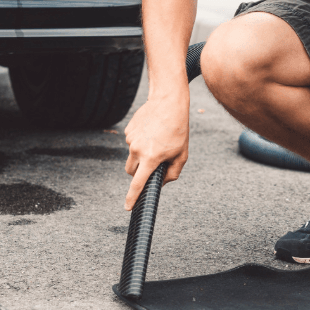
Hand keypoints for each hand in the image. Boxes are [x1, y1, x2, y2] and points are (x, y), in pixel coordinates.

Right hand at [123, 91, 189, 209]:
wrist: (168, 102)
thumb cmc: (178, 130)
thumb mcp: (182, 155)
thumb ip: (172, 173)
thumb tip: (161, 183)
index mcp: (151, 158)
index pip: (138, 183)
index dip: (132, 197)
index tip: (128, 207)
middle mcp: (137, 149)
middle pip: (131, 172)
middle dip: (138, 174)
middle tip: (152, 166)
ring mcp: (130, 139)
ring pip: (132, 156)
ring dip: (141, 156)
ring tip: (157, 142)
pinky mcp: (128, 130)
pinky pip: (132, 143)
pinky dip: (140, 142)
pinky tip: (152, 132)